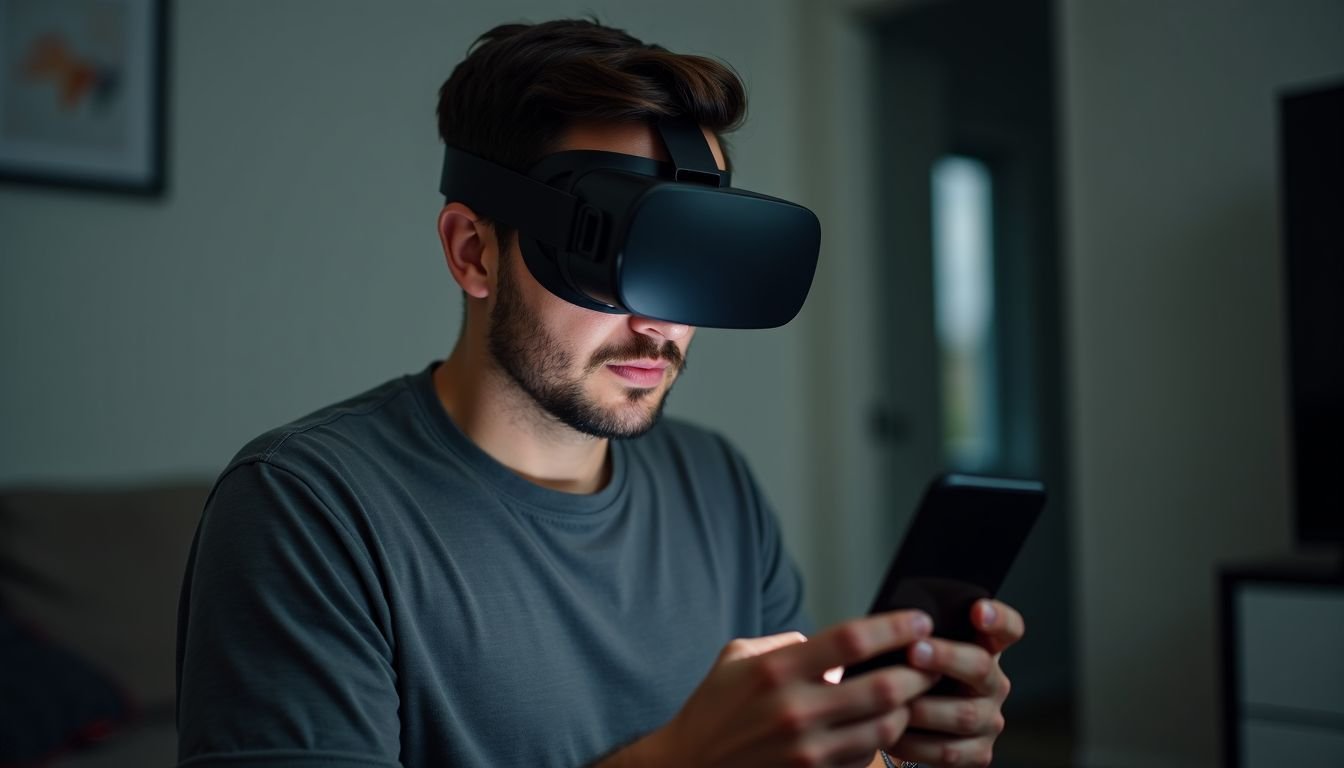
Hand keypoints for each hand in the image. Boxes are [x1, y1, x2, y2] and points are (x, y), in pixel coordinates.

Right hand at [610, 611, 939, 767]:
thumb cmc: (713, 708)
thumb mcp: (737, 658)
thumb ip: (785, 643)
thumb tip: (829, 645)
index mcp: (776, 670)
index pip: (852, 640)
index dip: (895, 627)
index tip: (920, 621)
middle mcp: (795, 710)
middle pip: (884, 687)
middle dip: (919, 672)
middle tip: (932, 661)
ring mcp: (807, 751)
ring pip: (885, 728)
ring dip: (906, 710)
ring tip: (912, 695)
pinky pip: (866, 757)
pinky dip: (880, 740)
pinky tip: (880, 726)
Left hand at [886, 599, 1025, 767]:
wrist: (911, 722)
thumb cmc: (914, 673)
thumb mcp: (920, 648)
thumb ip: (918, 635)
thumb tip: (893, 621)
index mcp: (986, 650)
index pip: (1008, 629)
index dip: (998, 618)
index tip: (978, 609)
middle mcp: (994, 684)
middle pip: (981, 667)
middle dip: (946, 658)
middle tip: (914, 651)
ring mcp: (990, 720)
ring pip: (964, 714)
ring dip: (925, 706)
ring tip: (893, 698)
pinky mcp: (979, 752)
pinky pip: (948, 751)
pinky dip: (916, 743)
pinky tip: (892, 730)